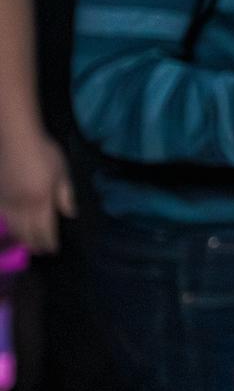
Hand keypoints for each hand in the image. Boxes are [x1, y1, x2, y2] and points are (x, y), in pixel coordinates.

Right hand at [0, 131, 75, 253]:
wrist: (17, 138)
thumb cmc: (44, 152)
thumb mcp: (62, 173)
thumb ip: (66, 196)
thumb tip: (70, 215)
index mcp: (41, 201)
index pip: (45, 230)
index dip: (49, 242)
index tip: (54, 250)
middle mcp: (22, 206)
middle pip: (27, 233)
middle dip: (35, 245)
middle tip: (42, 251)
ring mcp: (8, 201)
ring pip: (13, 228)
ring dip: (21, 239)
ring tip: (28, 244)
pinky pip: (3, 218)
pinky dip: (8, 227)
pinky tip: (13, 230)